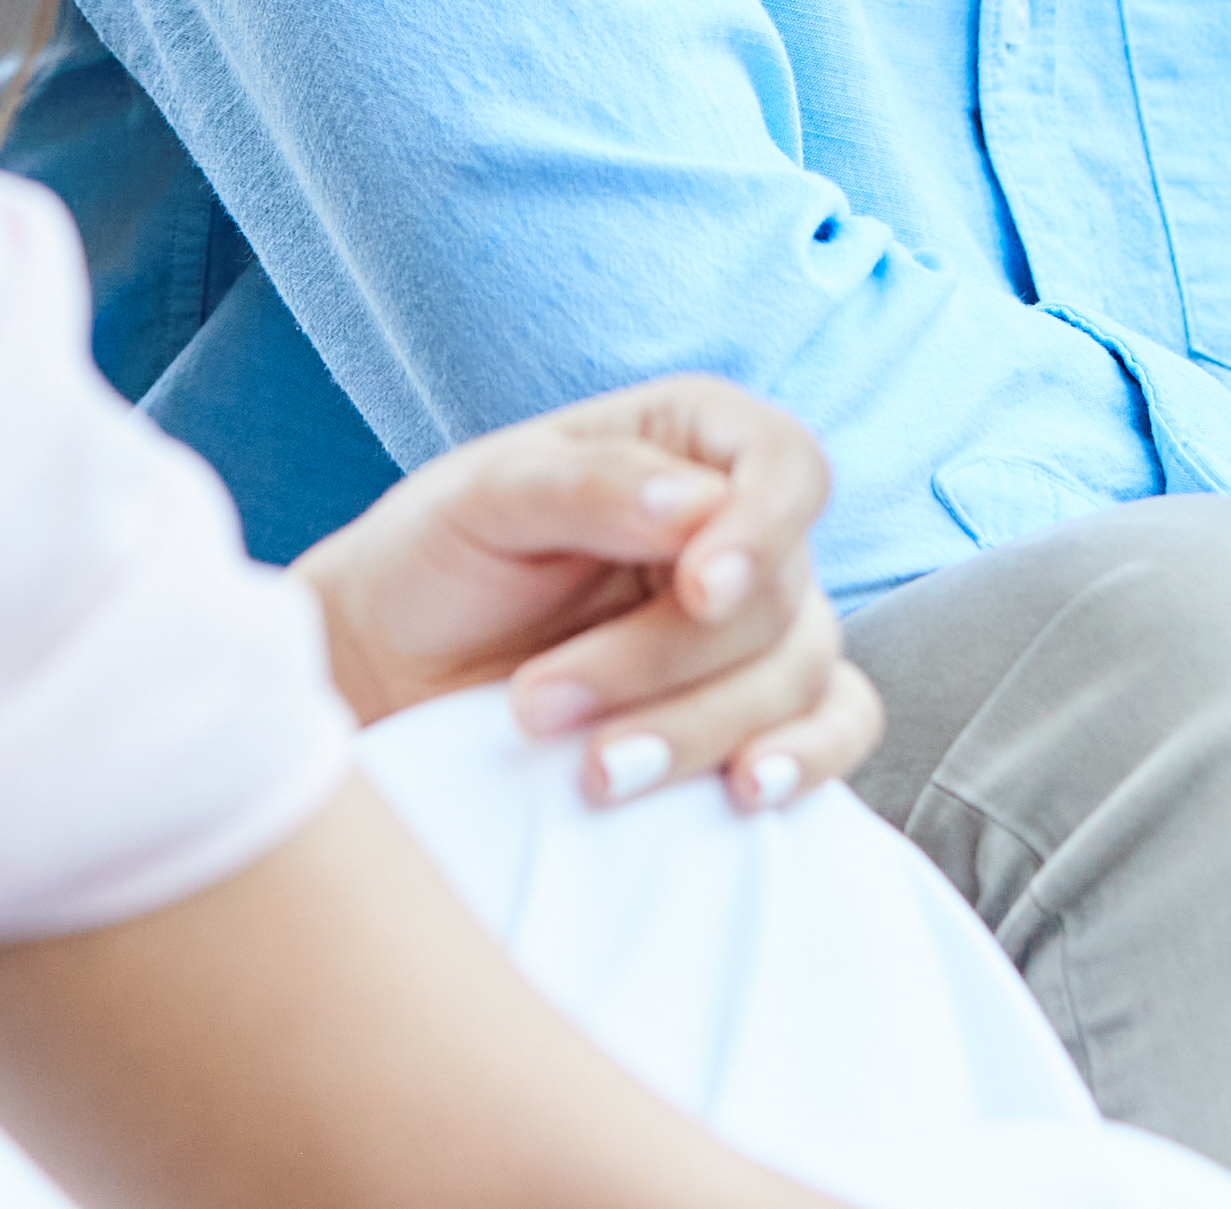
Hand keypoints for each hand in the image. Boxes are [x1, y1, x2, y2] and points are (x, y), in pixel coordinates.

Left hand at [289, 375, 875, 812]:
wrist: (394, 668)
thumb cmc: (439, 556)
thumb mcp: (485, 497)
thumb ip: (589, 486)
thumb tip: (696, 508)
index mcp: (692, 440)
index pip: (785, 465)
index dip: (762, 529)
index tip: (698, 588)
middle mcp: (741, 527)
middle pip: (776, 596)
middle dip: (660, 662)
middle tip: (539, 703)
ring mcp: (758, 625)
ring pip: (794, 677)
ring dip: (691, 730)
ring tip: (589, 772)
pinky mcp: (755, 709)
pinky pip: (836, 728)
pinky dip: (805, 759)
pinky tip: (744, 789)